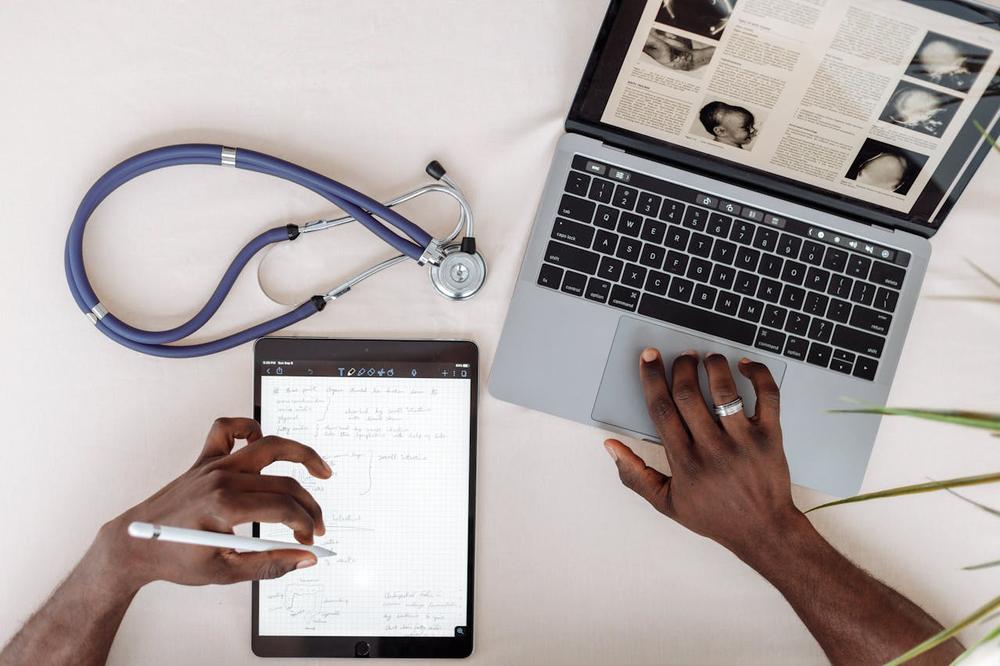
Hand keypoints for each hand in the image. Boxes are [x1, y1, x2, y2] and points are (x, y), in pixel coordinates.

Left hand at [95, 417, 331, 588]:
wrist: (134, 545)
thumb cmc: (175, 559)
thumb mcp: (225, 572)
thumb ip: (271, 565)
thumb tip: (306, 558)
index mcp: (225, 507)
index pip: (283, 508)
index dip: (304, 525)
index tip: (308, 541)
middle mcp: (222, 479)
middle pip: (283, 484)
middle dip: (308, 507)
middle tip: (317, 526)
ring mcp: (213, 465)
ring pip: (268, 445)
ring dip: (300, 454)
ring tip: (320, 469)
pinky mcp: (204, 460)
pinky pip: (227, 429)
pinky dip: (247, 427)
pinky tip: (261, 440)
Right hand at [604, 348, 805, 558]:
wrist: (764, 531)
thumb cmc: (715, 516)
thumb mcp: (666, 502)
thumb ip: (634, 474)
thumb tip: (611, 446)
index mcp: (684, 462)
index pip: (662, 409)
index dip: (651, 379)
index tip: (648, 359)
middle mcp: (712, 449)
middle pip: (688, 394)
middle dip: (681, 367)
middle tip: (681, 357)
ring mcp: (744, 442)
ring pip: (724, 390)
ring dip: (713, 366)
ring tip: (707, 359)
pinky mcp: (771, 437)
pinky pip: (767, 396)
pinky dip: (757, 374)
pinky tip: (745, 366)